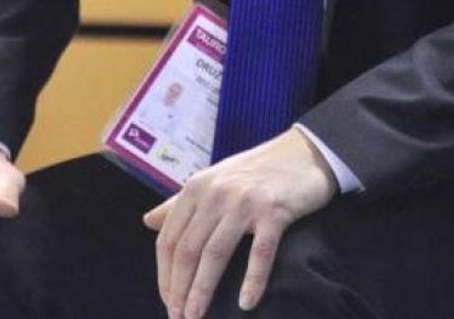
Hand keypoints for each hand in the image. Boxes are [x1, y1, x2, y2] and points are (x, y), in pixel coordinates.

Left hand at [144, 128, 336, 317]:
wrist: (306, 151)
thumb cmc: (258, 170)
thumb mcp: (214, 179)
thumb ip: (181, 202)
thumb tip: (148, 221)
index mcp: (197, 187)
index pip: (169, 240)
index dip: (165, 275)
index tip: (168, 300)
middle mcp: (217, 193)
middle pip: (188, 250)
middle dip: (179, 289)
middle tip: (179, 317)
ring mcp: (246, 202)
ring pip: (215, 254)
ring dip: (202, 290)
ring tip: (197, 316)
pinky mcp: (275, 211)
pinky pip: (259, 253)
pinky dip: (252, 281)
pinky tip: (247, 303)